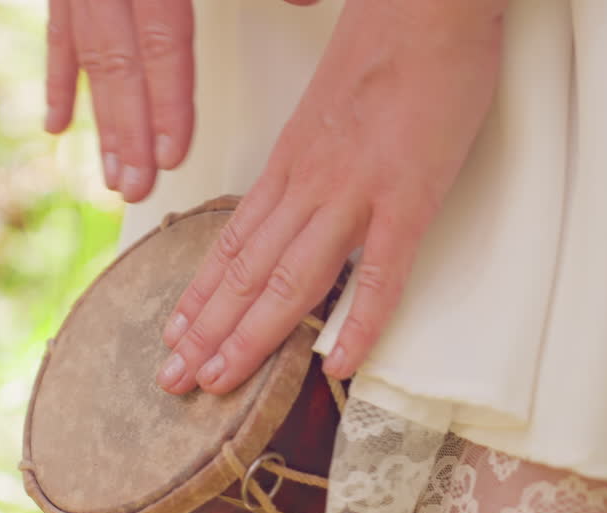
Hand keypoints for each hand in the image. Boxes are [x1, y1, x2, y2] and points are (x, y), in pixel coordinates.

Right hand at [44, 0, 194, 202]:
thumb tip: (285, 7)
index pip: (161, 43)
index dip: (167, 103)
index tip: (171, 155)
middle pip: (120, 66)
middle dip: (131, 135)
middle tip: (138, 187)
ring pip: (90, 59)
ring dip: (103, 123)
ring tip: (112, 174)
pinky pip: (57, 34)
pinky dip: (58, 83)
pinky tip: (58, 125)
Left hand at [156, 0, 506, 394]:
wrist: (430, 1)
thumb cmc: (389, 39)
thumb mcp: (330, 103)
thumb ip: (314, 152)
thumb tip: (306, 186)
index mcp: (290, 161)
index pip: (233, 243)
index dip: (201, 295)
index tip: (176, 333)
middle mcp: (309, 182)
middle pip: (247, 271)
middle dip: (207, 330)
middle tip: (175, 378)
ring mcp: (357, 192)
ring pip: (292, 279)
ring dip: (251, 335)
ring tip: (219, 381)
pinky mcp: (410, 196)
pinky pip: (383, 274)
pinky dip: (359, 323)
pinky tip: (336, 363)